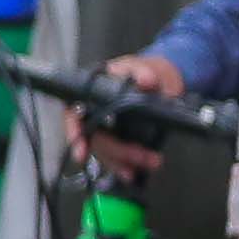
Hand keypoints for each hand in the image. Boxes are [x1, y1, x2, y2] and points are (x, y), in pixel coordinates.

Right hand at [83, 48, 185, 175]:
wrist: (163, 83)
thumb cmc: (148, 71)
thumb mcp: (147, 68)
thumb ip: (145, 73)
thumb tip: (146, 80)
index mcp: (93, 91)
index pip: (74, 113)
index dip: (75, 132)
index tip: (81, 150)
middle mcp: (93, 110)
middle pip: (93, 137)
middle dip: (114, 152)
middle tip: (139, 157)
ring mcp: (105, 126)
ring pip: (103, 150)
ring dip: (120, 163)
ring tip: (140, 167)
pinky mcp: (117, 139)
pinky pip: (113, 156)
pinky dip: (122, 166)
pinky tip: (133, 171)